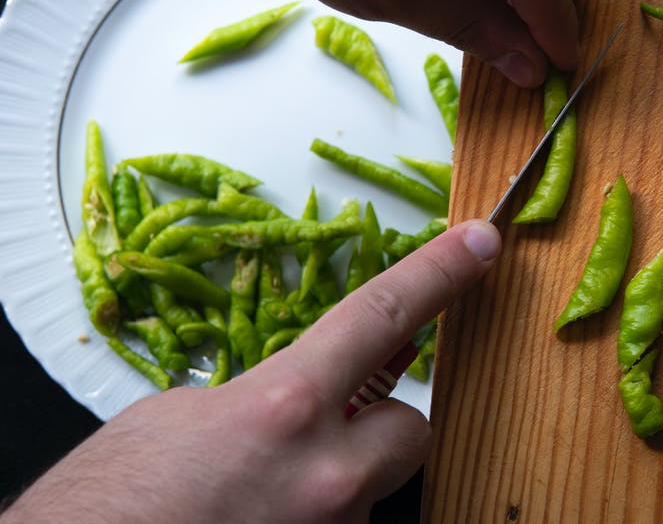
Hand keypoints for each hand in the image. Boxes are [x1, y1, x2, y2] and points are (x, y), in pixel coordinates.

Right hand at [1, 220, 501, 523]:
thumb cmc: (105, 503)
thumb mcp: (178, 418)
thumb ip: (260, 395)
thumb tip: (300, 398)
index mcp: (284, 409)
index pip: (383, 316)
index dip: (439, 272)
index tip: (480, 243)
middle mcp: (325, 477)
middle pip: (410, 427)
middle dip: (381, 422)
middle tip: (329, 430)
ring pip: (371, 488)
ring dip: (335, 481)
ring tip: (259, 494)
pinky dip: (309, 519)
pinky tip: (257, 519)